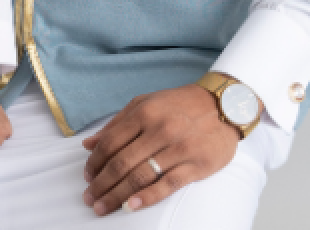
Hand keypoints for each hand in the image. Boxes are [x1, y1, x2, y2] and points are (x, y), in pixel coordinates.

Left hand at [81, 83, 240, 215]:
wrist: (222, 105)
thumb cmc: (178, 105)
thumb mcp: (145, 103)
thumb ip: (117, 123)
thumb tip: (89, 144)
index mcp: (144, 112)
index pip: (111, 142)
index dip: (95, 162)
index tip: (87, 176)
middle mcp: (159, 129)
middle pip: (122, 162)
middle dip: (102, 184)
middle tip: (89, 198)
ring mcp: (178, 148)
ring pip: (140, 176)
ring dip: (117, 195)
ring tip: (103, 206)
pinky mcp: (195, 165)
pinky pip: (167, 185)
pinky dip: (146, 198)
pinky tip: (130, 206)